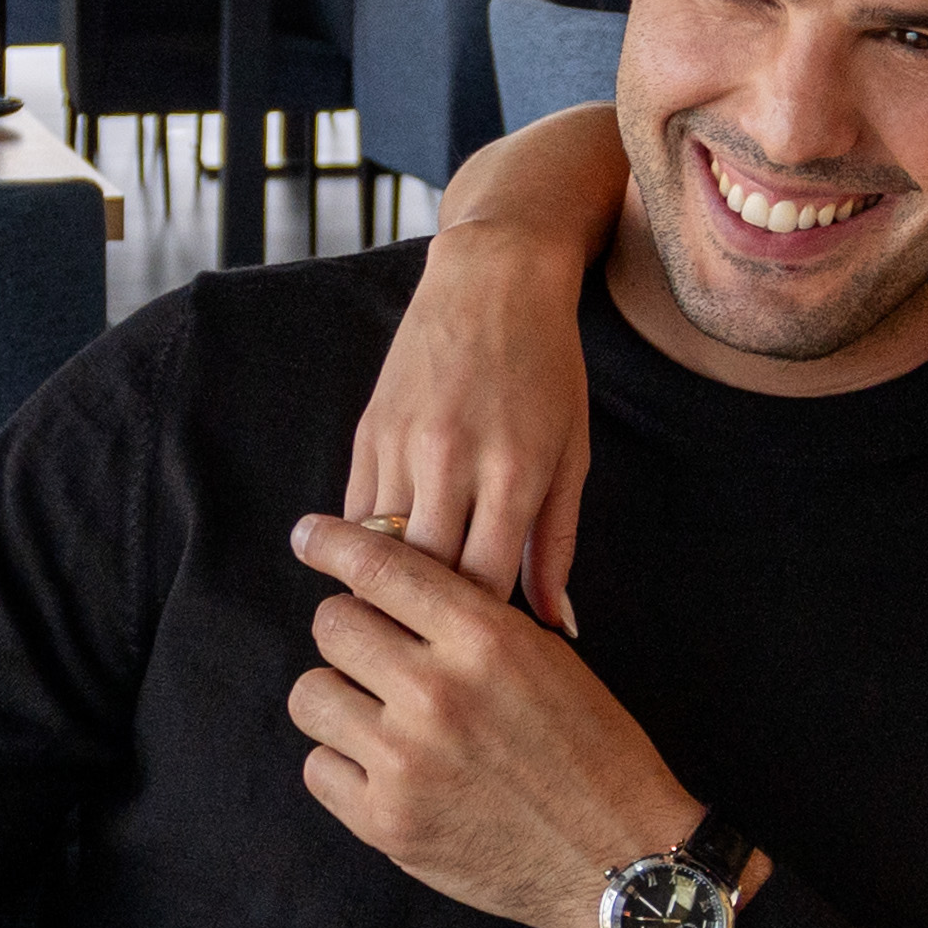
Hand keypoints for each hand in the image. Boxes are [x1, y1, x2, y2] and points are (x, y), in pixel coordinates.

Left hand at [287, 512, 708, 927]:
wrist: (619, 855)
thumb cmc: (594, 753)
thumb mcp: (548, 661)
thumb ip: (469, 624)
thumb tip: (393, 588)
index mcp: (486, 638)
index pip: (378, 566)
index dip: (330, 543)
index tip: (308, 536)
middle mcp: (438, 692)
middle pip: (332, 625)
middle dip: (350, 631)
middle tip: (374, 653)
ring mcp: (405, 761)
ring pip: (312, 693)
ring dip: (338, 697)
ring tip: (376, 715)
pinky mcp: (387, 822)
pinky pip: (318, 767)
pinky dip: (343, 764)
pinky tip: (383, 770)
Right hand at [339, 182, 612, 627]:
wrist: (492, 281)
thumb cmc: (547, 371)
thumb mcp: (570, 455)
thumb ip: (558, 545)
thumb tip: (557, 627)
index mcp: (515, 473)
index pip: (485, 586)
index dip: (481, 626)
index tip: (484, 645)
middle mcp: (454, 461)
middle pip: (426, 578)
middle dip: (430, 618)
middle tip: (436, 646)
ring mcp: (403, 444)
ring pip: (380, 550)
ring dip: (391, 585)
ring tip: (402, 616)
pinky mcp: (368, 431)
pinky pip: (357, 512)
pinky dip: (368, 544)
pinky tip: (380, 563)